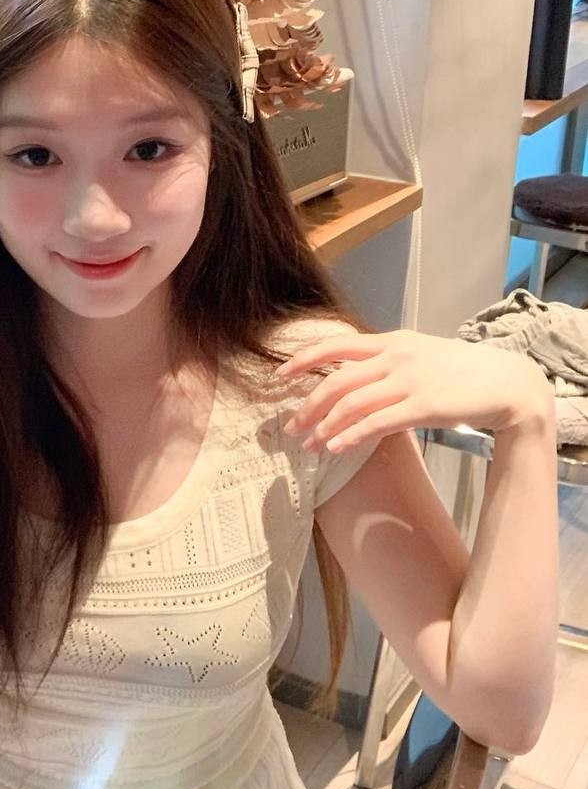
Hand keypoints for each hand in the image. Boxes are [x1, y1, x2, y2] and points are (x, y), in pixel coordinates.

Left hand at [274, 328, 553, 453]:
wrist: (507, 383)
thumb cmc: (462, 372)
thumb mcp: (420, 355)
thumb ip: (387, 363)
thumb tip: (352, 382)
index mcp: (392, 341)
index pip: (337, 345)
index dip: (304, 359)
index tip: (280, 375)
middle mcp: (396, 356)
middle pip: (337, 380)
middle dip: (308, 405)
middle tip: (292, 428)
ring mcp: (410, 379)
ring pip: (352, 403)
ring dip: (325, 426)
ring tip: (311, 445)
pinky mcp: (425, 405)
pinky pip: (377, 422)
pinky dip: (352, 436)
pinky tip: (337, 448)